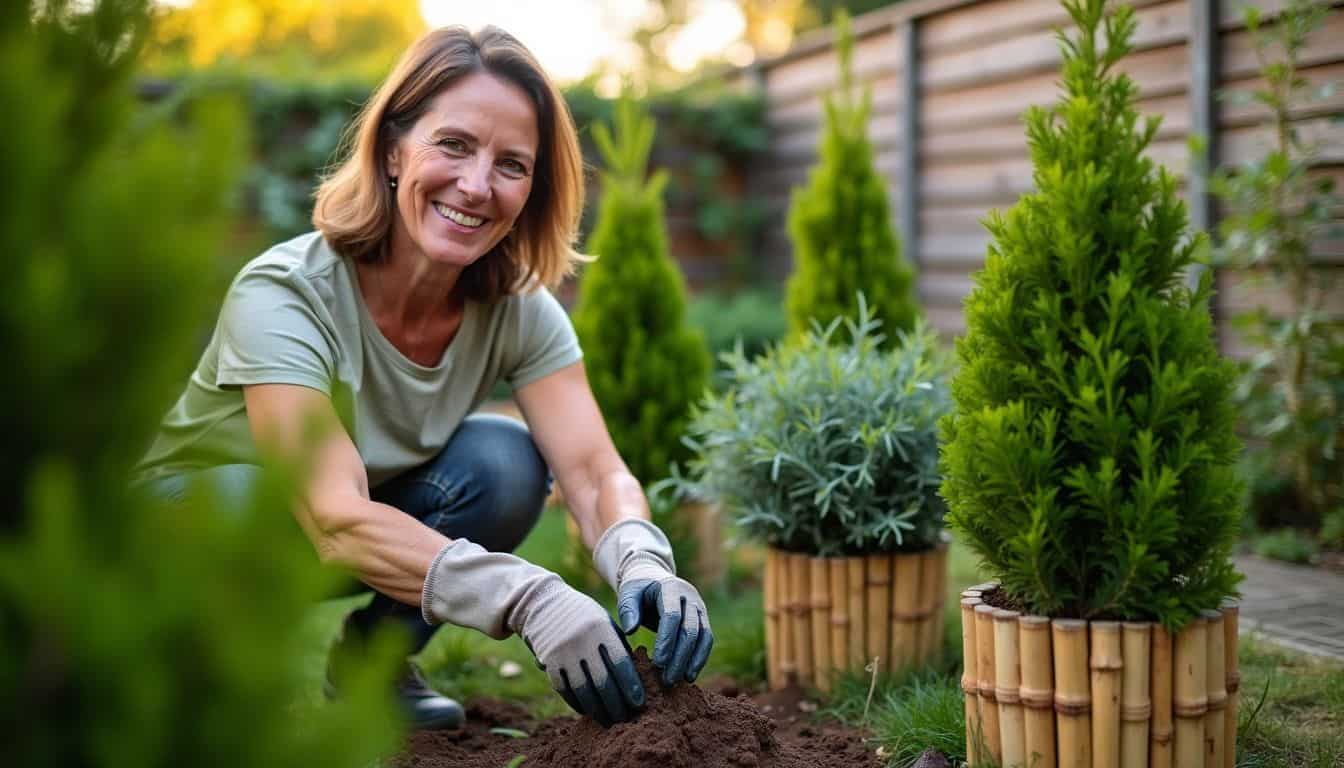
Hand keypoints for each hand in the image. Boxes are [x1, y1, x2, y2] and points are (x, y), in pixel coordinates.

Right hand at [518, 582, 645, 725]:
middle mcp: (582, 641)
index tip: (639, 703)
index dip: (631, 686)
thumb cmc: (582, 615)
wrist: (543, 603)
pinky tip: (587, 710)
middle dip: (616, 704)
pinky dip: (577, 703)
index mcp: (601, 628)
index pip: (620, 663)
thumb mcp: (603, 620)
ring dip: (597, 710)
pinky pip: (564, 690)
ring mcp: (563, 652)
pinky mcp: (549, 662)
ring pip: (583, 690)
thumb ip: (617, 644)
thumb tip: (635, 675)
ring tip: (608, 720)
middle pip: (603, 682)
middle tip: (625, 718)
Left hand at [617, 571, 713, 685]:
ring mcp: (700, 608)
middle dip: (680, 657)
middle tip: (667, 680)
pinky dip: (700, 658)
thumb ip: (628, 610)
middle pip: (690, 630)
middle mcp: (690, 597)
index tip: (658, 663)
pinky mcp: (703, 619)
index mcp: (671, 588)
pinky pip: (706, 640)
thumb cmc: (638, 589)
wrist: (653, 578)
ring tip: (681, 681)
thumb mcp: (628, 594)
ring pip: (703, 636)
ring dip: (693, 661)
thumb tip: (629, 631)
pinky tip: (689, 675)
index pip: (672, 616)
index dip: (666, 641)